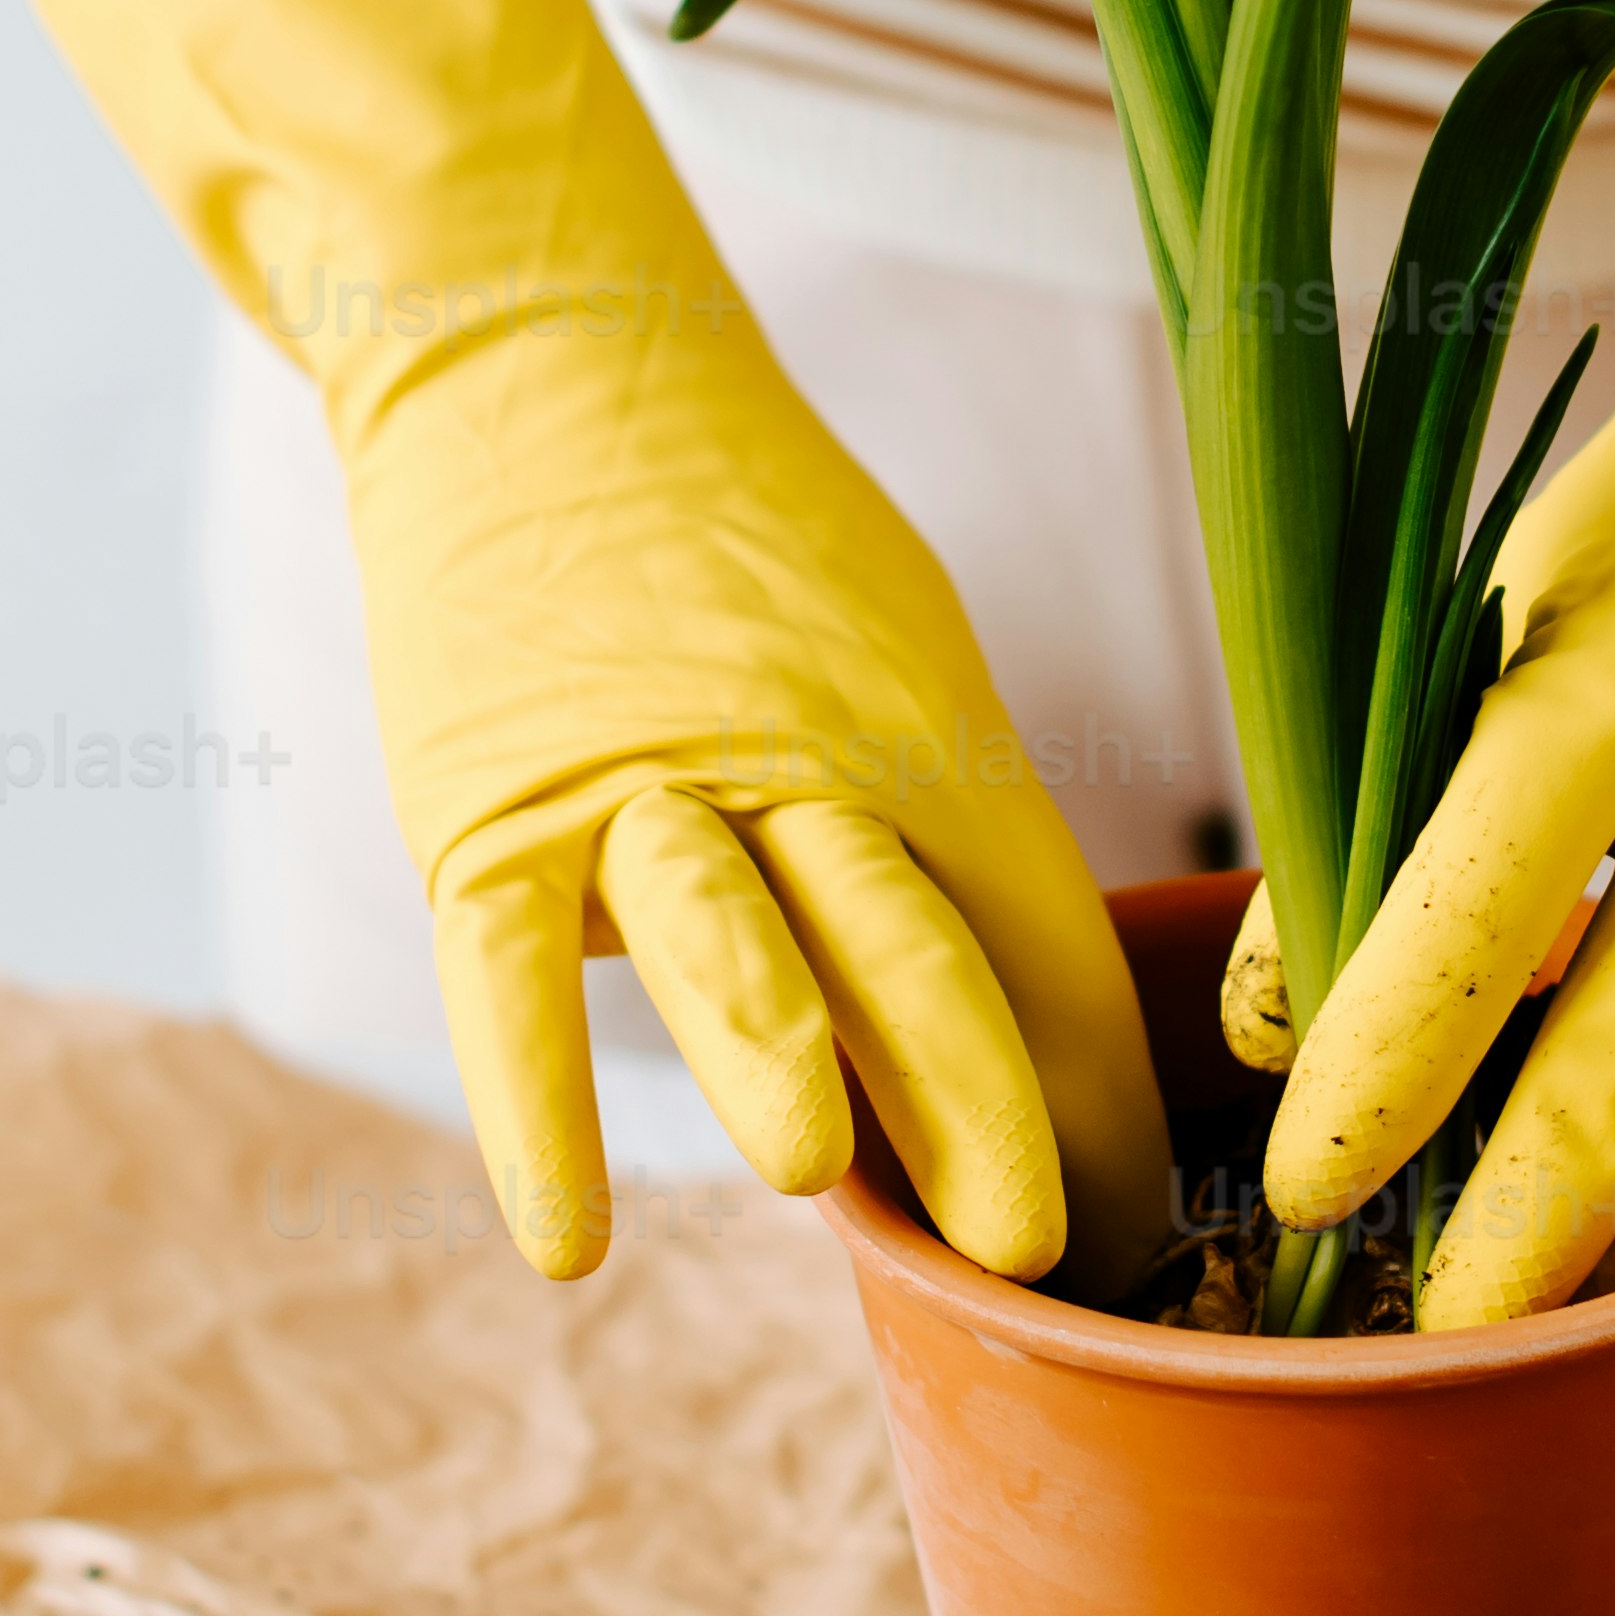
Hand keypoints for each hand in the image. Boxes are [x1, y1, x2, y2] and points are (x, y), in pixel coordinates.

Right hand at [344, 247, 1174, 1295]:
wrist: (543, 362)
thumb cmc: (742, 543)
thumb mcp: (891, 657)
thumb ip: (943, 839)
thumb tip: (1029, 1041)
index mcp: (931, 735)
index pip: (1045, 940)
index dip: (1094, 1103)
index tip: (1123, 1250)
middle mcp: (807, 760)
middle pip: (921, 942)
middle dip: (988, 1104)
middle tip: (1040, 1253)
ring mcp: (640, 784)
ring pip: (735, 932)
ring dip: (783, 1053)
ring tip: (821, 1173)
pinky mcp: (490, 806)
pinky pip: (511, 973)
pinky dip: (536, 1106)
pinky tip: (564, 1241)